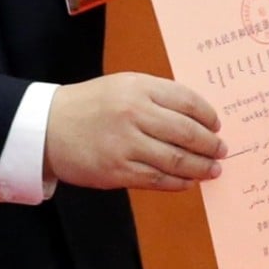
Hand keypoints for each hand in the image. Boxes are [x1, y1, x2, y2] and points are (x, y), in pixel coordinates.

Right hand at [44, 72, 226, 190]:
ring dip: (201, 167)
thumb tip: (200, 119)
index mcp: (138, 88)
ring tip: (213, 169)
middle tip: (222, 150)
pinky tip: (189, 181)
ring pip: (176, 159)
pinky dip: (179, 182)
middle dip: (210, 144)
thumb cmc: (91, 106)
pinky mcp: (117, 171)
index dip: (208, 116)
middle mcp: (133, 114)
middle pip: (187, 132)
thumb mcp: (124, 86)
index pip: (187, 101)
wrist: (46, 128)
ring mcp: (125, 144)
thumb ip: (159, 97)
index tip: (217, 125)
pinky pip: (157, 179)